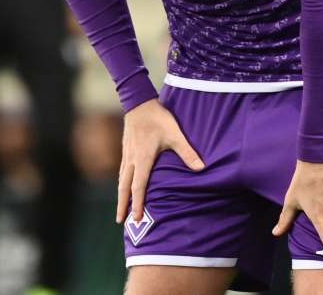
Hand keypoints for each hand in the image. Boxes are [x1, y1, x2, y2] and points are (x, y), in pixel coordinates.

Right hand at [117, 99, 204, 223]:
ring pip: (121, 180)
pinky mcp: (126, 149)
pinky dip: (121, 183)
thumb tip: (201, 168)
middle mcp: (132, 160)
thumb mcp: (175, 134)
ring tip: (120, 209)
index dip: (138, 204)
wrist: (139, 102)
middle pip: (124, 187)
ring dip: (120, 196)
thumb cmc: (158, 118)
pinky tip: (123, 186)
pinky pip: (122, 171)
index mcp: (143, 159)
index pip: (139, 187)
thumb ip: (187, 152)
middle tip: (121, 221)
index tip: (135, 218)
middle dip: (123, 205)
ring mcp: (127, 155)